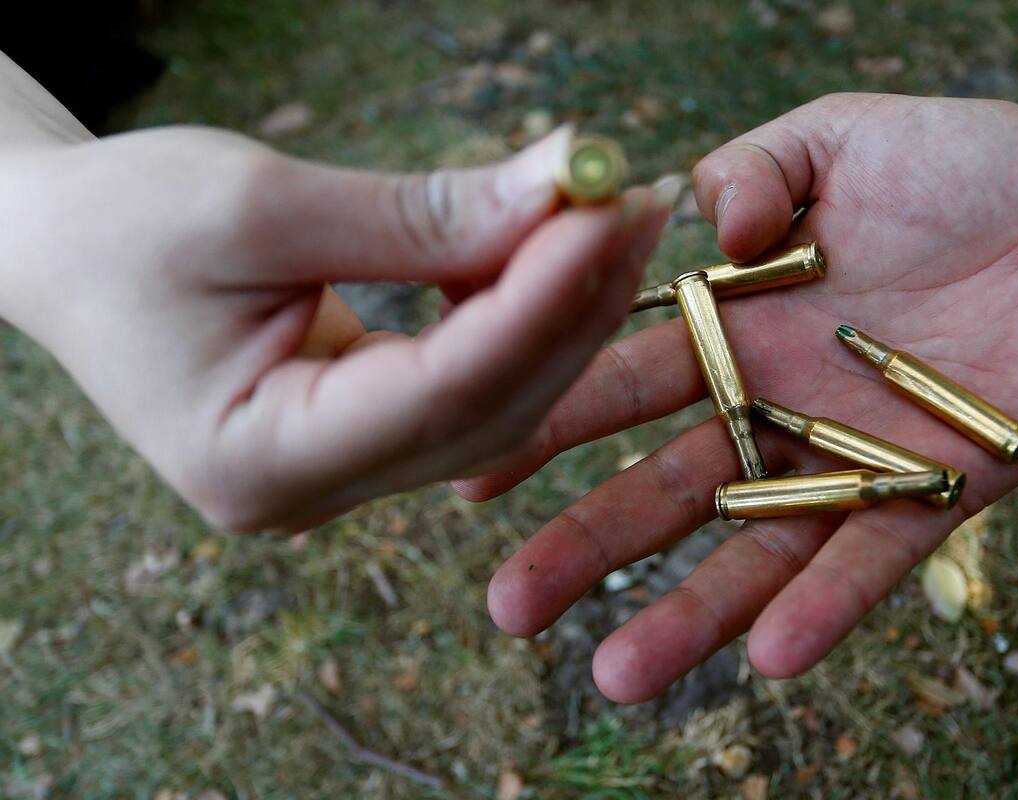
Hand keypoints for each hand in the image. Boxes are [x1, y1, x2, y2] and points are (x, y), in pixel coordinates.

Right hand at [0, 124, 671, 530]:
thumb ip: (417, 215)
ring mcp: (342, 473)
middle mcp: (312, 492)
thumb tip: (563, 191)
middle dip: (571, 301)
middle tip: (631, 199)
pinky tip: (550, 249)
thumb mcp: (256, 204)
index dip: (538, 300)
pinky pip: (469, 384)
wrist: (63, 251)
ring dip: (559, 306)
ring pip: (494, 401)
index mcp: (259, 460)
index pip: (440, 390)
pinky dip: (517, 314)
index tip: (605, 209)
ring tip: (606, 211)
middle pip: (487, 407)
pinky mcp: (363, 435)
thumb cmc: (121, 224)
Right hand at [457, 93, 1017, 701]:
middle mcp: (779, 403)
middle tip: (510, 605)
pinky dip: (823, 606)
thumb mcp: (832, 137)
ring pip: (756, 548)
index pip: (625, 382)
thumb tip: (700, 230)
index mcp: (740, 327)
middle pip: (669, 487)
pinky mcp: (941, 490)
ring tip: (616, 674)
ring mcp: (854, 455)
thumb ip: (750, 171)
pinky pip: (874, 557)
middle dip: (589, 545)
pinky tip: (769, 656)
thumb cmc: (961, 163)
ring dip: (690, 612)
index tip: (475, 468)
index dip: (549, 424)